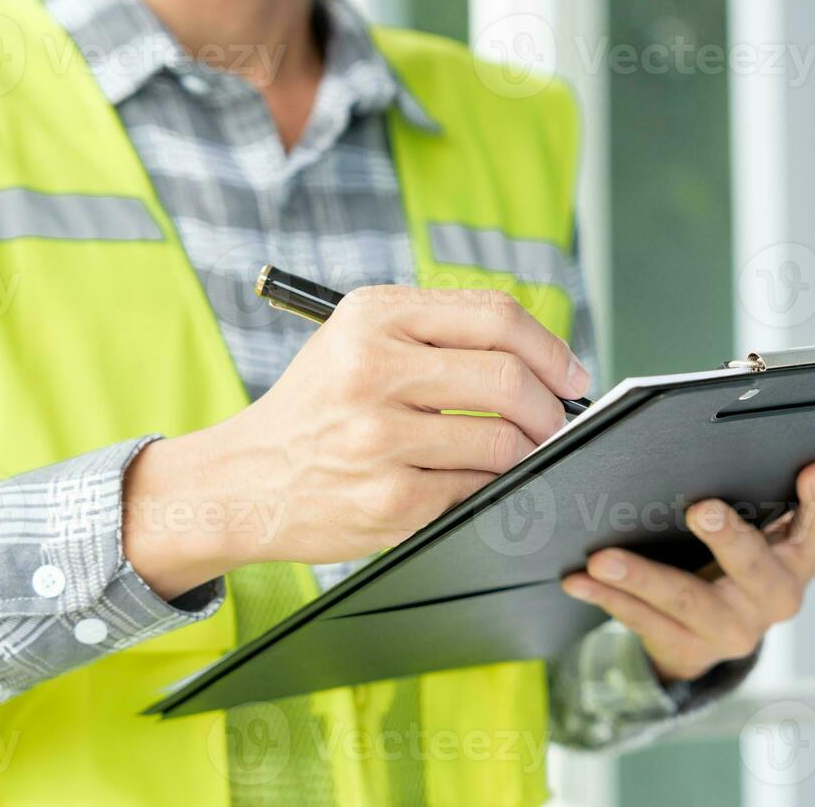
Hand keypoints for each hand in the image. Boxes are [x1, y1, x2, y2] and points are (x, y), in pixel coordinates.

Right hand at [123, 286, 588, 598]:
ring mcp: (380, 439)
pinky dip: (493, 487)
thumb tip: (543, 357)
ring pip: (501, 441)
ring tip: (521, 452)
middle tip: (558, 421)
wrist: (243, 481)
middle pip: (507, 378)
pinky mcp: (390, 499)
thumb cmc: (318, 407)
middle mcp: (372, 370)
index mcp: (372, 317)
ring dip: (529, 451)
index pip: (494, 316)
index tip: (571, 373)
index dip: (550, 347)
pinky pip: (477, 489)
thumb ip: (440, 332)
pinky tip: (481, 482)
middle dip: (551, 406)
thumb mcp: (359, 340)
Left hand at [561, 461, 814, 683]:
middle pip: (753, 567)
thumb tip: (707, 445)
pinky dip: (608, 598)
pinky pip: (644, 621)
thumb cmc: (733, 558)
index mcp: (798, 557)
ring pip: (686, 600)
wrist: (711, 636)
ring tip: (602, 559)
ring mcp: (733, 629)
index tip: (813, 469)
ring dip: (642, 577)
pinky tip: (579, 580)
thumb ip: (753, 497)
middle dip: (727, 537)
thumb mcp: (757, 532)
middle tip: (700, 509)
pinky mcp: (690, 649)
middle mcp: (774, 597)